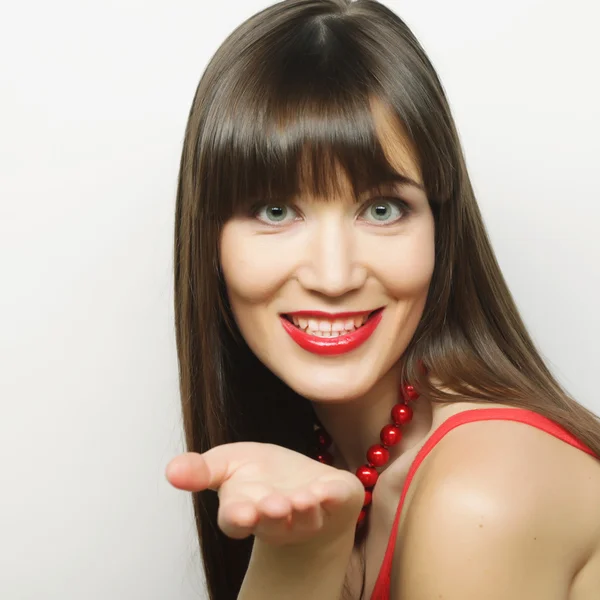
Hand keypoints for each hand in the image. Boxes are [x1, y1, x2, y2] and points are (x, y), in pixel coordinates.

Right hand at [165, 442, 363, 546]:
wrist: (302, 484)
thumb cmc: (261, 475)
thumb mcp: (226, 464)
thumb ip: (200, 470)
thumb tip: (171, 470)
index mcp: (246, 510)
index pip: (236, 520)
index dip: (238, 518)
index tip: (241, 513)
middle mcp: (277, 519)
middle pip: (272, 522)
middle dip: (273, 515)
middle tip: (274, 505)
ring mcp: (309, 514)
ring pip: (306, 519)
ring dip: (304, 511)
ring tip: (302, 500)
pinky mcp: (336, 501)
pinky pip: (336, 503)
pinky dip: (332, 498)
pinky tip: (327, 490)